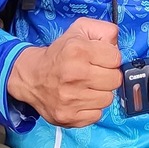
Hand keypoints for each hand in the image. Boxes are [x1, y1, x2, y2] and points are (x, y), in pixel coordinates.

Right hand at [7, 17, 122, 126]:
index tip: (100, 59)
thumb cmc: (60, 53)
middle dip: (108, 75)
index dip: (110, 58)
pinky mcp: (69, 117)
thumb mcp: (79, 30)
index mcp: (77, 51)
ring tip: (88, 86)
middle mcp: (74, 75)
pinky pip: (97, 115)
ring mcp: (71, 99)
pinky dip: (92, 108)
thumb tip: (117, 44)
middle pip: (115, 80)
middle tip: (96, 73)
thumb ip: (104, 30)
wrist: (32, 77)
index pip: (116, 58)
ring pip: (107, 99)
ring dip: (101, 92)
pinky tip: (82, 99)